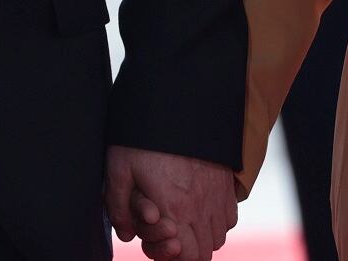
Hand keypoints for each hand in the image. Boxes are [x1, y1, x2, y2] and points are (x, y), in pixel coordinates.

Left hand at [105, 145, 237, 260]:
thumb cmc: (144, 136)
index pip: (188, 256)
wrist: (177, 102)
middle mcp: (202, 207)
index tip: (159, 243)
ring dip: (201, 236)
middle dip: (185, 251)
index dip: (171, 256)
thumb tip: (125, 234)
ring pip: (218, 237)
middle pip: (204, 252)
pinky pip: (229, 218)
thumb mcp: (119, 167)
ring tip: (182, 221)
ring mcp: (218, 196)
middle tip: (168, 234)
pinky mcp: (226, 183)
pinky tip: (198, 207)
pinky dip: (216, 221)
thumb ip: (118, 207)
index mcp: (175, 208)